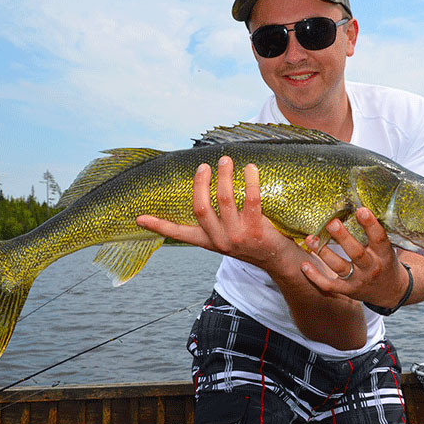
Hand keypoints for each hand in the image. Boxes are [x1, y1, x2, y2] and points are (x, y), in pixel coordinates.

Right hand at [137, 156, 369, 347]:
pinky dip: (251, 181)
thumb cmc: (257, 243)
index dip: (159, 226)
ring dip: (225, 177)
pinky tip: (252, 168)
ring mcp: (238, 238)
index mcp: (210, 243)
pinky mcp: (258, 232)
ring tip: (227, 160)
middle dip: (200, 184)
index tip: (139, 218)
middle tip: (204, 166)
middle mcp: (221, 242)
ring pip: (225, 201)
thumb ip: (219, 221)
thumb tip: (209, 192)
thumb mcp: (232, 236)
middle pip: (200, 208)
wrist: (284, 263)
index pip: (180, 234)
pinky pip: (252, 200)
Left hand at [301, 207, 410, 308]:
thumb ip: (373, 233)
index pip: (379, 238)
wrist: (390, 291)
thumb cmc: (384, 261)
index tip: (361, 210)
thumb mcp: (385, 248)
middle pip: (356, 253)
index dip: (371, 224)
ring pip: (339, 267)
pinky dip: (315, 277)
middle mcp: (371, 268)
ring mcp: (358, 280)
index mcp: (384, 255)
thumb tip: (356, 206)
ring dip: (324, 252)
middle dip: (343, 237)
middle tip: (331, 222)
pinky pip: (329, 285)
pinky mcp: (347, 290)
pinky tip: (304, 265)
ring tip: (310, 238)